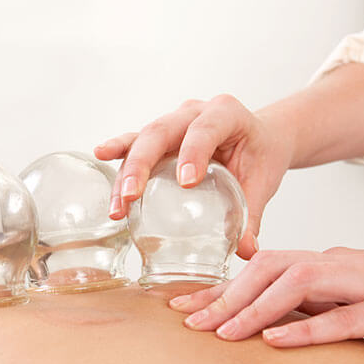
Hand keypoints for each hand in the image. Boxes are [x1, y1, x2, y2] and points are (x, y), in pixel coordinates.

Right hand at [94, 95, 293, 259]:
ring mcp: (174, 121)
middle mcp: (195, 112)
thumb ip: (253, 215)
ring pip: (142, 140)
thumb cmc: (261, 155)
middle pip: (161, 132)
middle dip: (142, 164)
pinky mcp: (161, 136)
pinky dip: (119, 152)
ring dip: (126, 173)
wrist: (260, 138)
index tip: (187, 182)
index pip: (207, 128)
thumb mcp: (262, 182)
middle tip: (131, 196)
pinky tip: (100, 155)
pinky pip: (136, 142)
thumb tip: (247, 252)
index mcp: (227, 114)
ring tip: (118, 205)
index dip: (194, 151)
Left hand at [168, 248, 363, 346]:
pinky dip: (308, 328)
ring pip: (300, 283)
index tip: (183, 307)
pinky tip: (276, 340)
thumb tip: (265, 319)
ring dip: (256, 309)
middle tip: (189, 322)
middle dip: (226, 295)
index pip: (261, 268)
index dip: (220, 287)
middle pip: (271, 268)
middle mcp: (339, 265)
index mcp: (325, 263)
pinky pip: (346, 317)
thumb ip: (311, 301)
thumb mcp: (349, 294)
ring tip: (223, 333)